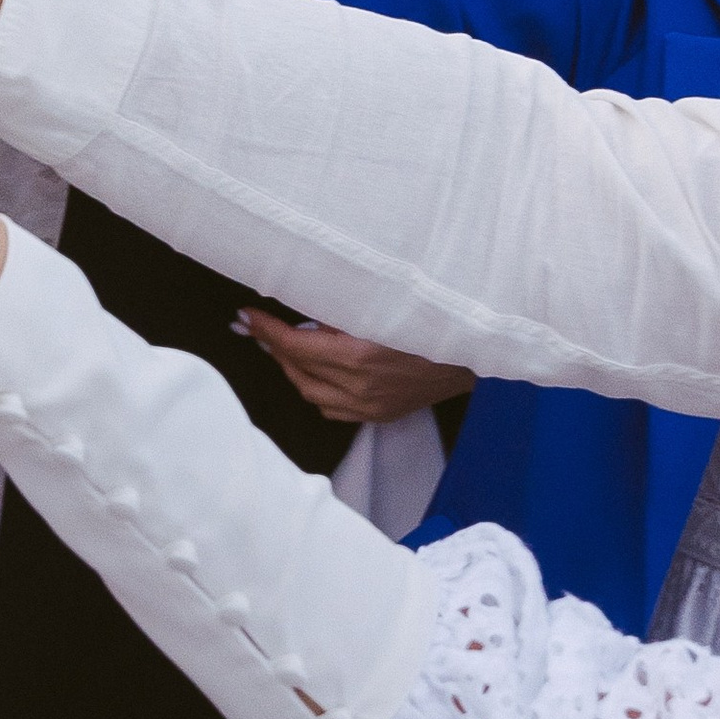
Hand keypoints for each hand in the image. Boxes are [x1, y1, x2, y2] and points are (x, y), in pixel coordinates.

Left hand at [235, 315, 474, 426]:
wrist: (473, 349)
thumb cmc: (428, 318)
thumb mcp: (380, 304)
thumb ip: (336, 309)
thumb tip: (296, 307)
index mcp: (359, 356)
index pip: (295, 345)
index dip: (266, 329)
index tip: (246, 315)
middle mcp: (360, 387)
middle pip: (297, 369)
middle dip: (272, 346)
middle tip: (254, 326)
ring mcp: (370, 405)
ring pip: (310, 392)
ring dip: (290, 368)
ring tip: (277, 345)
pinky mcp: (379, 415)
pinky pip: (332, 408)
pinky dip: (314, 388)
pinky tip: (309, 371)